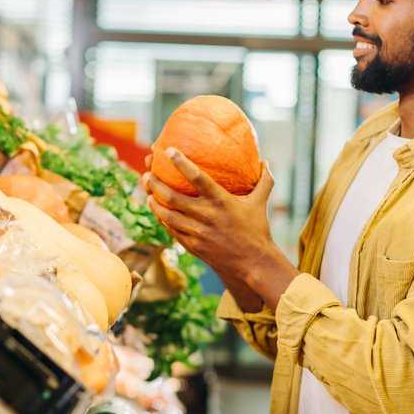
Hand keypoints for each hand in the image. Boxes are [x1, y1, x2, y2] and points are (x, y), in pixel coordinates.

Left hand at [143, 149, 298, 309]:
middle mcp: (206, 215)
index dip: (181, 163)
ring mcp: (197, 232)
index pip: (197, 177)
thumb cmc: (257, 230)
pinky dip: (163, 219)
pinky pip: (172, 230)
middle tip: (147, 173)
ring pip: (167, 215)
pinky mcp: (192, 246)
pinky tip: (158, 211)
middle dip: (156, 183)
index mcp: (221, 201)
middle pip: (172, 197)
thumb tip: (265, 161)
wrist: (253, 263)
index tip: (168, 151)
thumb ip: (264, 181)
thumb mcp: (261, 203)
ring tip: (147, 191)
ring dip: (154, 202)